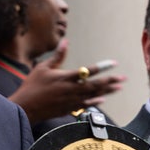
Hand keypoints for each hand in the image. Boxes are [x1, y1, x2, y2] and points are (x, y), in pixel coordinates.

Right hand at [8, 39, 124, 123]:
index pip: (88, 71)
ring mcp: (71, 100)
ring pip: (93, 95)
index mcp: (65, 77)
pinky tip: (103, 99)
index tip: (113, 63)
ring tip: (118, 87)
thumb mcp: (42, 67)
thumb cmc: (32, 85)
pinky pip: (86, 105)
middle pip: (95, 85)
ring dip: (107, 91)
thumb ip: (57, 56)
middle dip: (111, 81)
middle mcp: (71, 89)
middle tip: (123, 78)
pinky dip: (96, 102)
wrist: (26, 107)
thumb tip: (65, 41)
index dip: (103, 67)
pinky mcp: (68, 108)